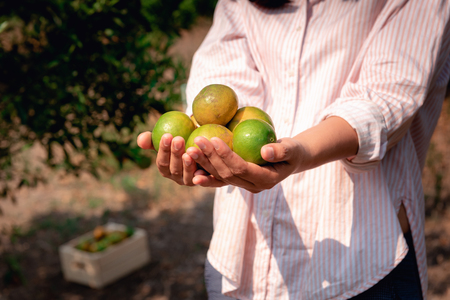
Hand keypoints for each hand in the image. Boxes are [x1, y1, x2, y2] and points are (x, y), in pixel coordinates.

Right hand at [137, 131, 201, 185]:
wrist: (200, 145)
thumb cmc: (179, 140)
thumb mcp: (166, 139)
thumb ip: (152, 139)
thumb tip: (141, 140)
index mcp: (165, 169)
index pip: (162, 162)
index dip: (163, 149)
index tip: (167, 135)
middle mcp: (176, 177)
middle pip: (174, 168)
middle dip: (175, 154)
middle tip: (178, 139)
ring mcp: (189, 180)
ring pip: (187, 174)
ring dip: (187, 164)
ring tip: (189, 150)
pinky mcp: (202, 181)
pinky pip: (202, 178)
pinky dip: (202, 171)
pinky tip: (203, 161)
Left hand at [185, 136, 304, 192]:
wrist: (291, 159)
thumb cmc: (293, 151)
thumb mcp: (292, 149)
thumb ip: (281, 151)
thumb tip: (265, 151)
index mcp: (265, 181)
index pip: (242, 168)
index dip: (227, 155)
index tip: (215, 139)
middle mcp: (253, 187)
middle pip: (227, 174)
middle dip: (211, 158)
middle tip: (197, 141)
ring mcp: (244, 185)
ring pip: (220, 177)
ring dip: (204, 164)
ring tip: (190, 150)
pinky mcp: (237, 180)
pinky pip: (219, 178)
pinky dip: (205, 172)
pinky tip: (191, 166)